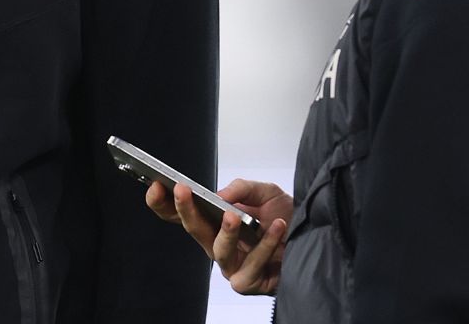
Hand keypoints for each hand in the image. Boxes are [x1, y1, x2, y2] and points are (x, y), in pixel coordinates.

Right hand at [145, 178, 292, 294]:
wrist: (313, 239)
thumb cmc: (284, 218)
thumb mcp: (265, 193)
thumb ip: (242, 188)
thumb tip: (220, 195)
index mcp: (213, 224)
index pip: (181, 216)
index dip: (164, 203)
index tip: (156, 185)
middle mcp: (217, 246)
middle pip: (193, 230)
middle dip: (185, 210)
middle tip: (182, 190)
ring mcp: (231, 266)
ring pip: (219, 251)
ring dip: (226, 232)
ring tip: (234, 216)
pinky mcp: (248, 282)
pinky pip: (252, 264)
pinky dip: (266, 244)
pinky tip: (277, 226)